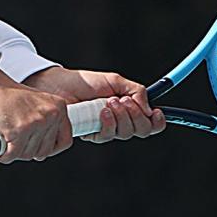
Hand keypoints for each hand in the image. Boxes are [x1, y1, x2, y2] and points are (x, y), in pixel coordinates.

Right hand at [0, 60, 71, 163]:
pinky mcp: (19, 130)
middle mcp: (50, 115)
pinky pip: (12, 155)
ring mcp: (35, 122)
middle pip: (44, 152)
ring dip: (14, 152)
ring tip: (8, 139)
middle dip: (28, 150)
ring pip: (27, 155)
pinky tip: (0, 147)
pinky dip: (3, 155)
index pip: (65, 142)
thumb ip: (48, 122)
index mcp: (58, 108)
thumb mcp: (39, 104)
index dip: (50, 149)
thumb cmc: (10, 96)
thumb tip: (47, 150)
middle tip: (18, 141)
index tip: (39, 147)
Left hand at [23, 67, 165, 143]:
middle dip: (137, 115)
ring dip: (122, 116)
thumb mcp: (114, 81)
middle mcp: (118, 122)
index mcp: (127, 109)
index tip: (157, 112)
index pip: (149, 123)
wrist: (58, 85)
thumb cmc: (84, 82)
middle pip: (141, 130)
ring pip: (126, 133)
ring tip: (109, 102)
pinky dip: (109, 122)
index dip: (157, 122)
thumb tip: (150, 108)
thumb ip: (136, 91)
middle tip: (124, 101)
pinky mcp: (91, 135)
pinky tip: (102, 111)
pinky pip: (108, 135)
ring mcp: (105, 130)